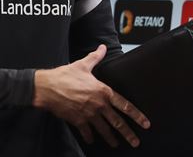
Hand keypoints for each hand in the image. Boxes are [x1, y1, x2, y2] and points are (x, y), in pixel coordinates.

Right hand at [32, 44, 150, 147]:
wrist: (47, 87)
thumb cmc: (64, 75)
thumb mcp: (83, 65)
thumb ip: (95, 57)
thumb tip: (102, 48)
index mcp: (103, 91)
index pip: (124, 105)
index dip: (137, 115)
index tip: (145, 123)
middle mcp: (98, 105)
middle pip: (117, 122)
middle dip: (128, 134)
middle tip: (135, 142)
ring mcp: (88, 114)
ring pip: (104, 130)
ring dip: (111, 138)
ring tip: (116, 144)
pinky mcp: (77, 121)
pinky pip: (86, 132)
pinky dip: (89, 137)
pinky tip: (91, 140)